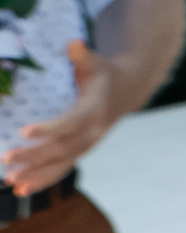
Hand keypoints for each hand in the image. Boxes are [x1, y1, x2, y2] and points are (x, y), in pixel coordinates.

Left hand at [2, 40, 116, 192]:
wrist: (126, 91)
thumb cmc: (103, 74)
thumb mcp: (95, 62)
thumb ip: (82, 55)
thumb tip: (74, 43)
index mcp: (94, 110)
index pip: (70, 123)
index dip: (48, 129)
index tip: (23, 131)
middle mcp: (93, 132)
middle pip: (62, 148)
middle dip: (34, 156)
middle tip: (6, 157)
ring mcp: (87, 145)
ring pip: (61, 164)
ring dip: (35, 174)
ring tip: (10, 180)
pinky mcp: (80, 152)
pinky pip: (61, 169)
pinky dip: (41, 181)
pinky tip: (20, 189)